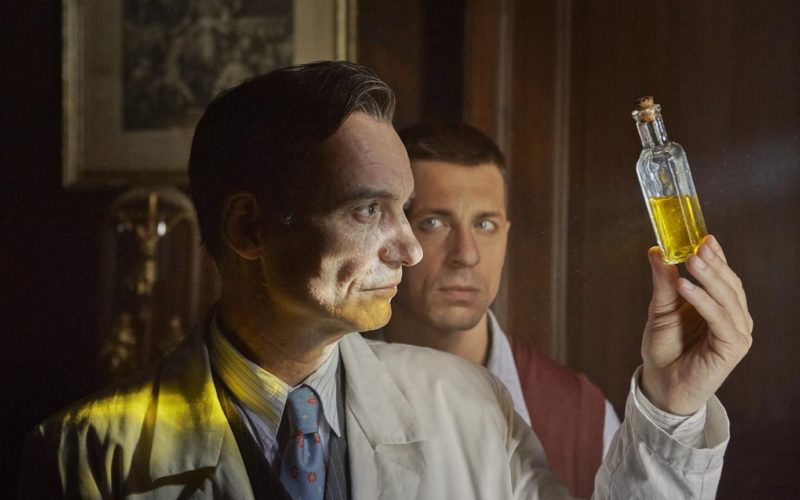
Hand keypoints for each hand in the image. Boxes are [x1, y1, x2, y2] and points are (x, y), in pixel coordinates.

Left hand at [640, 235, 752, 414]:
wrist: (661, 384)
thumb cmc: (664, 348)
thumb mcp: (660, 309)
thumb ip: (664, 282)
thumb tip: (657, 251)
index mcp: (719, 305)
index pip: (723, 274)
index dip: (717, 255)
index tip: (704, 237)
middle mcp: (732, 316)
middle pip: (729, 283)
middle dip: (714, 263)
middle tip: (696, 246)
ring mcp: (736, 331)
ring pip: (728, 297)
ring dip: (709, 277)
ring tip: (690, 260)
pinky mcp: (733, 347)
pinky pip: (720, 318)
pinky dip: (703, 301)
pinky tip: (686, 287)